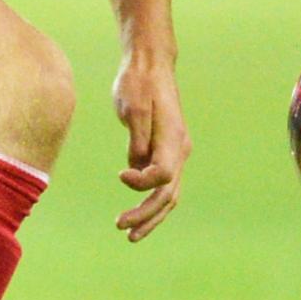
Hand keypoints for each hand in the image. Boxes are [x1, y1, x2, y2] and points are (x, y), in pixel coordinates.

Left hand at [111, 54, 189, 240]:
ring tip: (129, 234)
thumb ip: (137, 139)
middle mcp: (180, 150)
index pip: (163, 175)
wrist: (150, 65)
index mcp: (174, 139)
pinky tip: (134, 215)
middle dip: (147, 215)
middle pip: (168, 194)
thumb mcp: (133, 107)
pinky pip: (162, 185)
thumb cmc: (138, 83)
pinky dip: (150, 201)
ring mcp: (175, 152)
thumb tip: (135, 166)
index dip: (142, 184)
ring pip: (168, 194)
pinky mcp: (166, 152)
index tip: (120, 176)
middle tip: (122, 229)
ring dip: (150, 216)